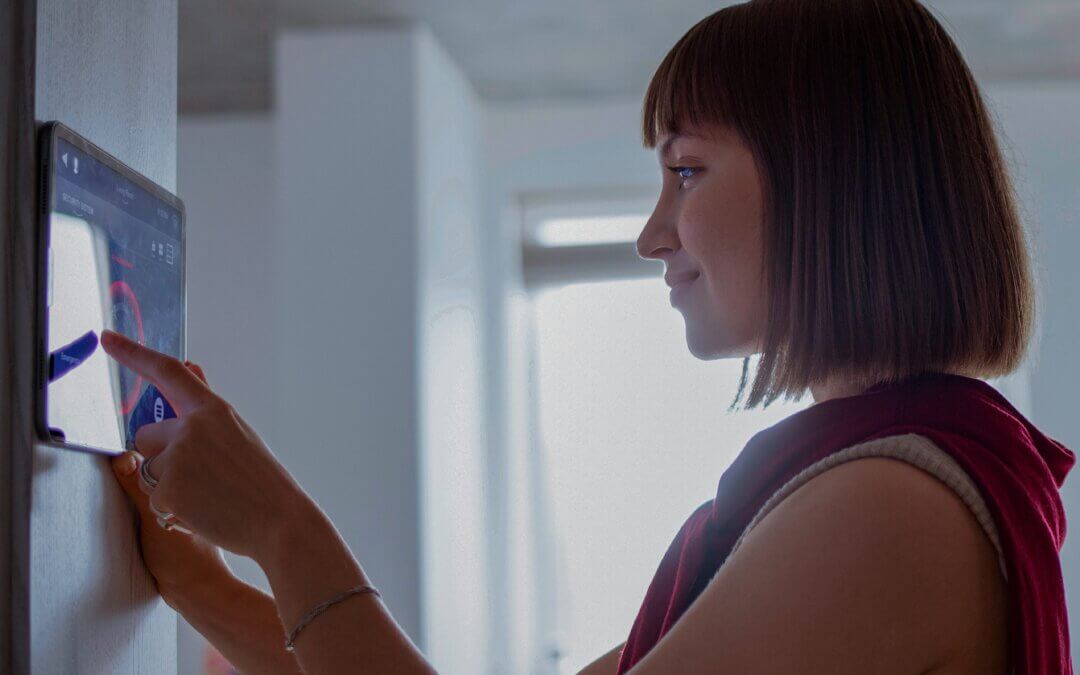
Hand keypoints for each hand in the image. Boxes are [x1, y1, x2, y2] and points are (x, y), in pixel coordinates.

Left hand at [100, 329, 312, 563]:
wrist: (278, 521)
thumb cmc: (261, 481)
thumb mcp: (237, 434)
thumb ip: (205, 407)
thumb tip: (191, 368)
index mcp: (213, 410)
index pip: (167, 371)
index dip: (133, 353)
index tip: (107, 338)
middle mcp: (192, 427)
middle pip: (146, 434)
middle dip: (161, 455)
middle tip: (200, 477)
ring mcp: (178, 457)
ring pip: (147, 468)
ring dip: (166, 484)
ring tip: (207, 496)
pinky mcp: (167, 489)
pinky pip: (153, 498)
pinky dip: (172, 508)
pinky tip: (202, 512)